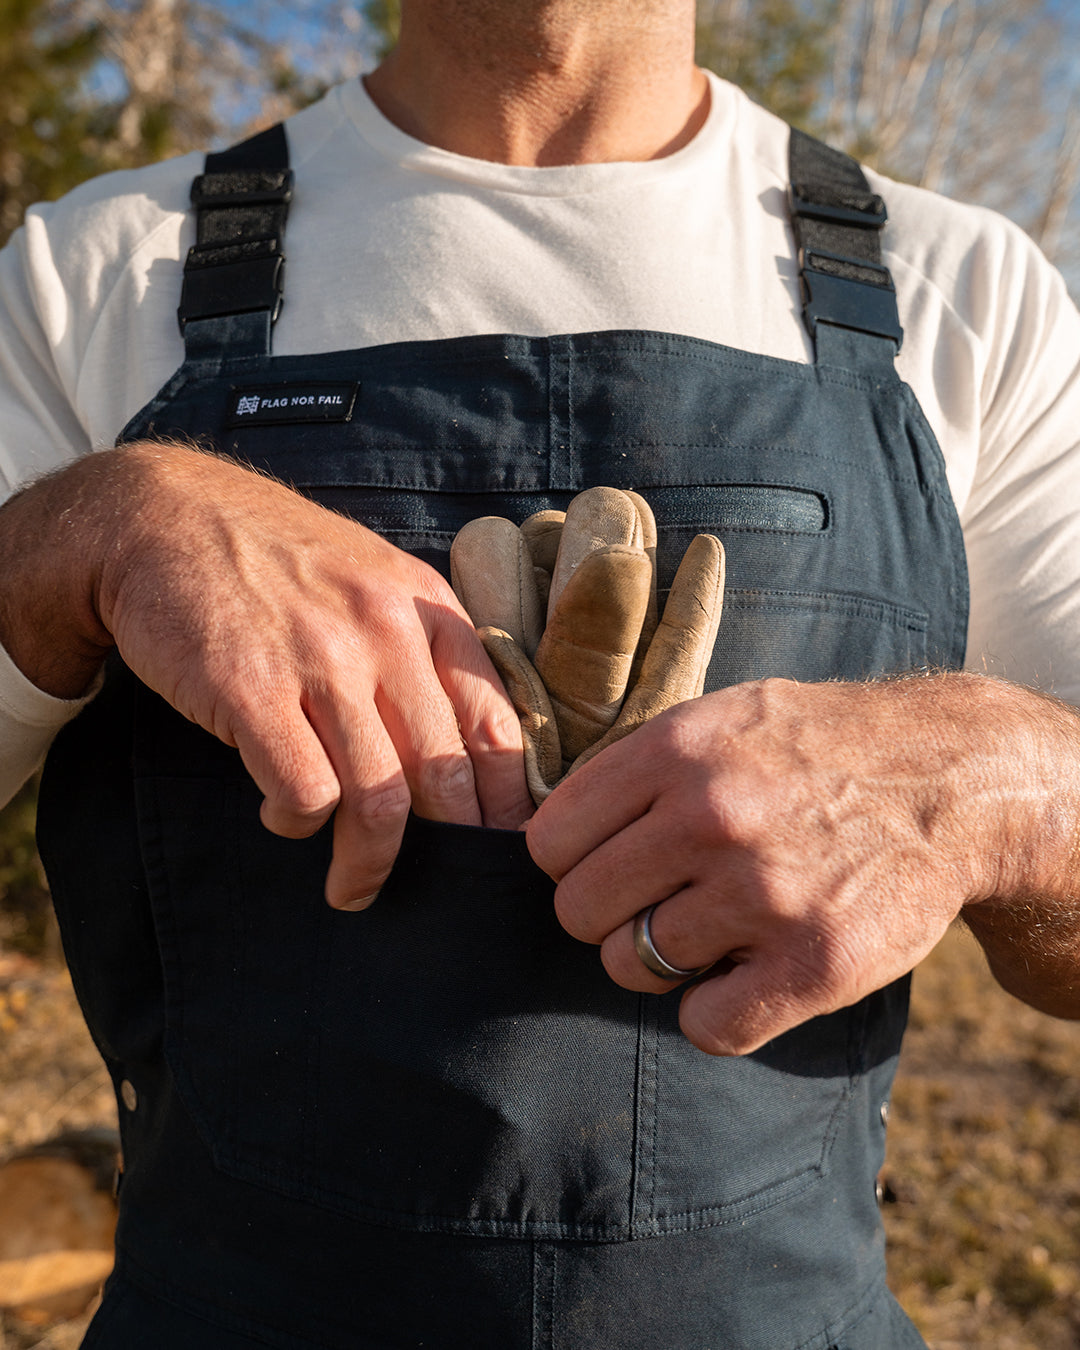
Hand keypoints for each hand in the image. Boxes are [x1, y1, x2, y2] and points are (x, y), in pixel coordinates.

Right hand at [0, 443, 531, 905]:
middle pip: (446, 771)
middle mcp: (385, 629)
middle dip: (450, 847)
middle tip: (440, 883)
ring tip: (354, 888)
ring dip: (369, 862)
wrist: (160, 517)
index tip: (504, 846)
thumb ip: (422, 651)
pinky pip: (304, 791)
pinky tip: (286, 816)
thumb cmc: (275, 563)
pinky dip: (299, 822)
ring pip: (379, 797)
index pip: (497, 723)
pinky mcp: (251, 688)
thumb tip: (466, 753)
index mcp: (426, 606)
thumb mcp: (371, 580)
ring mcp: (320, 658)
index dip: (507, 800)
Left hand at [526, 674, 1079, 1053]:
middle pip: (579, 911)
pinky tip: (744, 976)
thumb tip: (549, 830)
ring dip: (665, 960)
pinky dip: (716, 1013)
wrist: (951, 778)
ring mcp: (762, 893)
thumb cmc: (817, 748)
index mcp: (674, 751)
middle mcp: (710, 818)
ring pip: (633, 968)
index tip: (610, 865)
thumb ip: (637, 765)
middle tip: (660, 903)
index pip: (550, 843)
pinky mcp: (814, 963)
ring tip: (714, 930)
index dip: (572, 862)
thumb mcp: (722, 716)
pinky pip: (706, 1027)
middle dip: (610, 915)